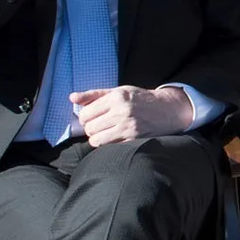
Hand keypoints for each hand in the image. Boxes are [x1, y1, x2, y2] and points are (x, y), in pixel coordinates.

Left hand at [72, 85, 193, 145]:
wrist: (167, 109)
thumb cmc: (139, 99)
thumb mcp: (118, 91)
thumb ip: (94, 95)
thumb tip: (71, 97)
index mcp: (117, 97)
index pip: (85, 113)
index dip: (84, 117)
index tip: (91, 117)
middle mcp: (122, 111)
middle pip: (89, 128)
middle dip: (90, 128)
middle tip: (99, 125)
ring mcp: (129, 127)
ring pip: (96, 140)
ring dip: (97, 138)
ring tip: (105, 133)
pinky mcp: (134, 140)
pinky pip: (109, 147)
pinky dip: (108, 145)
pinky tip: (114, 138)